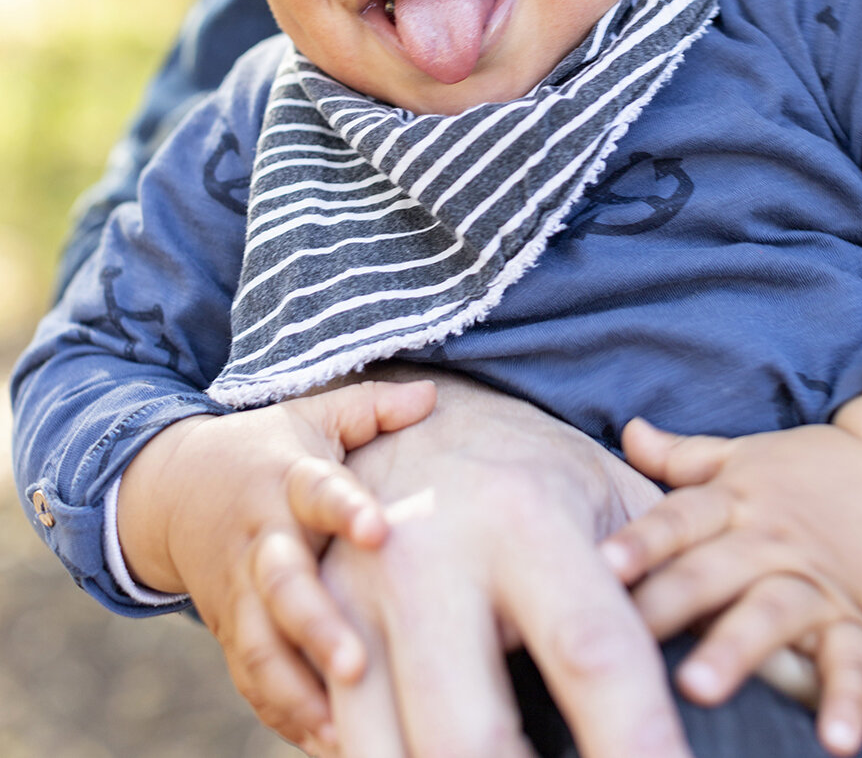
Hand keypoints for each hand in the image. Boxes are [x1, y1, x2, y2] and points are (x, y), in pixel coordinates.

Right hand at [117, 377, 435, 751]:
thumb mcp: (312, 417)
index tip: (377, 531)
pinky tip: (331, 743)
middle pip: (282, 587)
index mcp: (286, 480)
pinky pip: (253, 682)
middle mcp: (261, 541)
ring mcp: (239, 595)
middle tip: (357, 662)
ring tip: (345, 730)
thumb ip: (371, 408)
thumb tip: (432, 394)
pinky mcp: (230, 634)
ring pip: (261, 648)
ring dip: (299, 690)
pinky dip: (286, 715)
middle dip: (317, 626)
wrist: (172, 491)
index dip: (345, 510)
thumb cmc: (267, 451)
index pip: (316, 493)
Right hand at [313, 371, 690, 757]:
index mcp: (523, 520)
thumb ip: (670, 575)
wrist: (411, 415)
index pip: (595, 656)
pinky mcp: (302, 621)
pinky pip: (325, 735)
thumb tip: (775, 664)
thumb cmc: (533, 469)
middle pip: (472, 738)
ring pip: (381, 753)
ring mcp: (352, 594)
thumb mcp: (607, 495)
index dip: (641, 749)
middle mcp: (428, 556)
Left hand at [601, 398, 861, 757]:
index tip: (601, 565)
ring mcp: (813, 581)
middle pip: (712, 570)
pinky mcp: (858, 619)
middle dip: (669, 602)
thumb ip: (682, 456)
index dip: (640, 541)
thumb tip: (627, 432)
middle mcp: (768, 540)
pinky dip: (846, 700)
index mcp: (733, 499)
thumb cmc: (805, 471)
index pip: (678, 518)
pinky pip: (851, 663)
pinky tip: (835, 740)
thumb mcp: (741, 454)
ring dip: (735, 649)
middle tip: (628, 637)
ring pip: (769, 614)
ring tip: (698, 686)